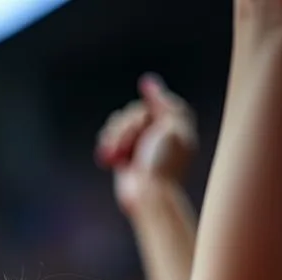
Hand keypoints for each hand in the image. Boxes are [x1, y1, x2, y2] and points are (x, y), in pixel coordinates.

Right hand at [96, 75, 196, 215]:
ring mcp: (138, 145)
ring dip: (115, 137)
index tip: (146, 102)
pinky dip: (107, 146)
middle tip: (133, 144)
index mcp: (174, 125)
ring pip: (118, 124)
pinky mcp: (122, 157)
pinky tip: (107, 159)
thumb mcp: (173, 126)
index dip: (152, 101)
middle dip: (129, 125)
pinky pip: (108, 139)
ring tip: (116, 155)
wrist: (148, 195)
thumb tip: (147, 81)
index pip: (159, 101)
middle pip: (134, 111)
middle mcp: (156, 134)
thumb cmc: (164, 164)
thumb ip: (164, 102)